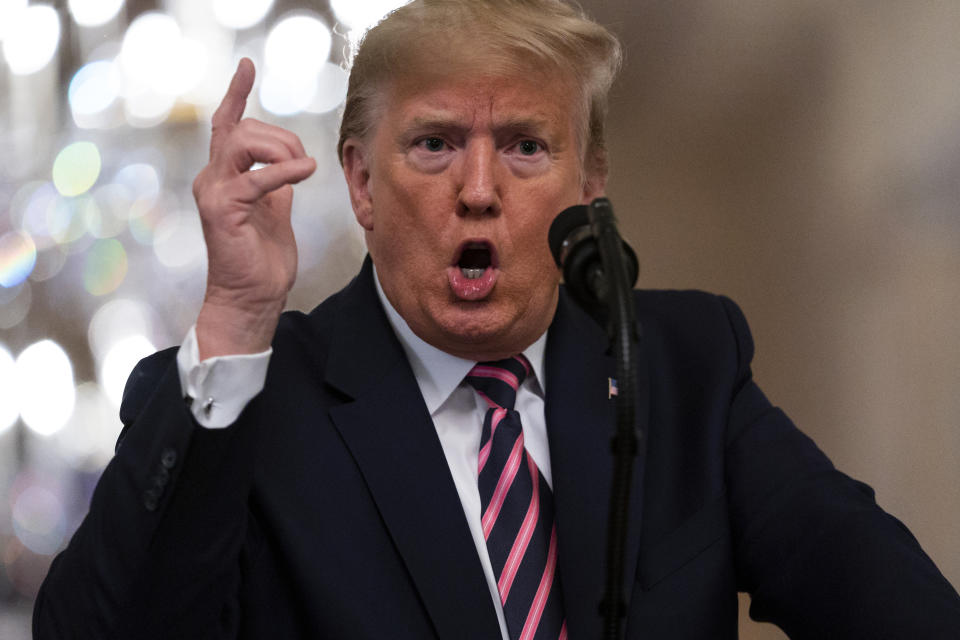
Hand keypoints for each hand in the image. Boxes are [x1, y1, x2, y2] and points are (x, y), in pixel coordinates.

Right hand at [192, 58, 315, 358]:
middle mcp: (212, 179)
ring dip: (283, 150)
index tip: (246, 67)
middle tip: (305, 163)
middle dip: (282, 137)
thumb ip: (277, 184)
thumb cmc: (263, 260)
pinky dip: (285, 170)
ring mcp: (214, 193)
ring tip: (304, 170)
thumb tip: (291, 165)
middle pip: (243, 128)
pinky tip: (306, 171)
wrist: (252, 298)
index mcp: (224, 176)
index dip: (236, 94)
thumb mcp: (276, 212)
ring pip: (245, 142)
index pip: (227, 125)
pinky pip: (257, 177)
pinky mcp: (223, 210)